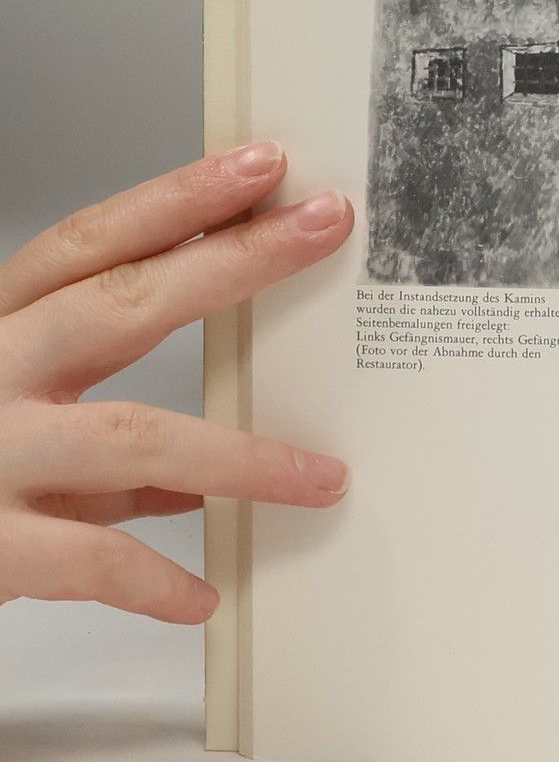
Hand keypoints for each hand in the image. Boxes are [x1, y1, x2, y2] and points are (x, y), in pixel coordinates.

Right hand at [0, 145, 353, 623]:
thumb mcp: (7, 438)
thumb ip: (100, 459)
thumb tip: (195, 480)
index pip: (86, 245)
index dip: (174, 200)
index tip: (257, 166)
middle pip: (118, 302)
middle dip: (230, 261)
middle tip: (322, 227)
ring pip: (131, 435)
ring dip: (241, 459)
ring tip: (321, 479)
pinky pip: (89, 559)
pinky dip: (155, 581)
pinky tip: (202, 595)